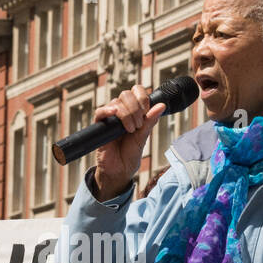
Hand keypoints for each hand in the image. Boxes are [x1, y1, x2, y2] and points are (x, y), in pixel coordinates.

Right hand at [90, 84, 167, 200]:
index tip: (146, 111)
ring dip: (126, 114)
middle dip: (135, 108)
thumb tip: (161, 106)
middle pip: (126, 94)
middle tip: (139, 125)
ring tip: (130, 130)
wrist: (119, 170)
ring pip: (116, 102)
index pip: (137, 91)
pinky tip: (114, 114)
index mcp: (134, 112)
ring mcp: (111, 118)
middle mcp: (122, 112)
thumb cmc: (130, 155)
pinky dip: (107, 110)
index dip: (142, 97)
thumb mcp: (143, 137)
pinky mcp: (100, 126)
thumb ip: (150, 120)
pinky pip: (100, 112)